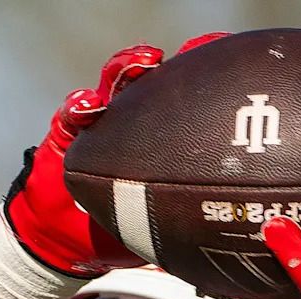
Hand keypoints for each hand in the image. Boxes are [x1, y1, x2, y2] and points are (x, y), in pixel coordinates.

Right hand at [5, 35, 227, 277]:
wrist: (65, 245)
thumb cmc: (113, 236)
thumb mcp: (158, 235)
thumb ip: (186, 227)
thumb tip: (235, 243)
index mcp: (159, 145)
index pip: (185, 107)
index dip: (207, 85)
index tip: (230, 68)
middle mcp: (131, 127)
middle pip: (153, 84)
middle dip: (173, 66)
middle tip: (195, 51)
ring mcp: (99, 126)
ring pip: (114, 83)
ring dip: (128, 68)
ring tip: (144, 61)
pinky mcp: (66, 135)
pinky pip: (71, 114)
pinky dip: (79, 106)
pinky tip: (88, 106)